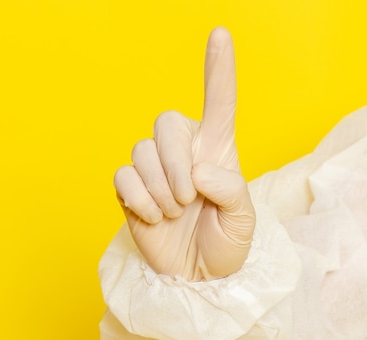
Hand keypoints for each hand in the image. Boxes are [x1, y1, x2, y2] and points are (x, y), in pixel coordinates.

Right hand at [114, 28, 255, 280]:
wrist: (196, 278)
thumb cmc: (224, 245)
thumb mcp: (243, 221)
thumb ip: (230, 190)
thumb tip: (197, 170)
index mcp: (218, 150)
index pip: (220, 102)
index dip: (218, 68)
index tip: (220, 33)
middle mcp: (184, 152)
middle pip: (167, 122)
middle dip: (175, 163)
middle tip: (188, 199)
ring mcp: (153, 169)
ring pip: (141, 150)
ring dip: (159, 189)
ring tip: (174, 213)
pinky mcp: (131, 188)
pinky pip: (123, 176)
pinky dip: (139, 201)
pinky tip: (154, 218)